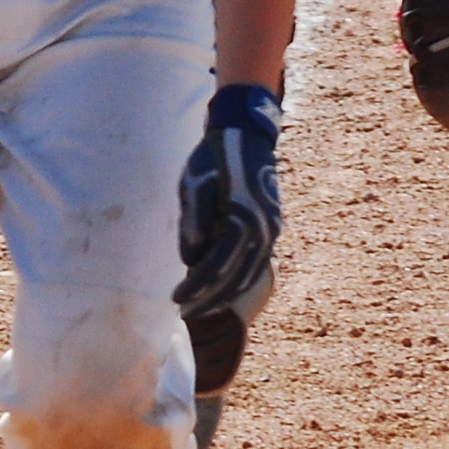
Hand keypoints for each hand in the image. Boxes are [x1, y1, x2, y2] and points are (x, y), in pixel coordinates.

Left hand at [176, 85, 282, 320]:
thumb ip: (194, 221)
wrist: (247, 134)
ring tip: (202, 308)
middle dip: (209, 300)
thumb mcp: (195, 182)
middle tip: (186, 314)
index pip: (215, 266)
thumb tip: (192, 259)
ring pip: (249, 276)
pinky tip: (224, 288)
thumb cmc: (214, 156)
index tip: (176, 300)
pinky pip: (257, 265)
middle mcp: (263, 230)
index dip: (195, 287)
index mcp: (242, 218)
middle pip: (235, 279)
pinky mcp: (272, 228)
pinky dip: (240, 281)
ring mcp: (271, 230)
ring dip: (225, 295)